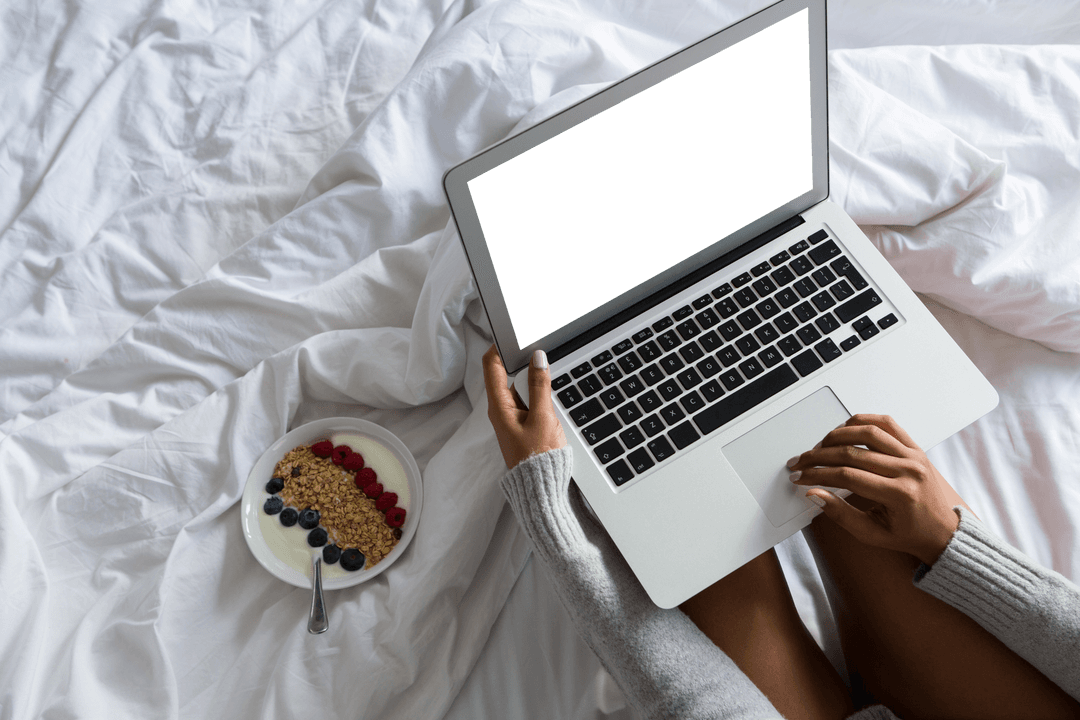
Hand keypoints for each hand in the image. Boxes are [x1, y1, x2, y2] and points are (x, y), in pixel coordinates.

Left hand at [482, 344, 567, 469]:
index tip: (513, 334)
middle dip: (526, 368)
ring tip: (549, 395)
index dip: (499, 347)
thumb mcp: (543, 417)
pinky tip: (551, 406)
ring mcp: (512, 417)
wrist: (542, 487)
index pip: (491, 365)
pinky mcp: (522, 424)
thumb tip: (538, 358)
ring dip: (536, 386)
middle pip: (509, 375)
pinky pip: (530, 402)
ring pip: (522, 389)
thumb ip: (541, 386)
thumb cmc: (538, 457)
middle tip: (543, 364)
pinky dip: (540, 399)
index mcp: (499, 406)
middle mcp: (501, 410)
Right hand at [787, 414, 965, 565]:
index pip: (847, 476)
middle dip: (819, 456)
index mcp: (900, 494)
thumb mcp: (871, 533)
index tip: (801, 477)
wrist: (940, 530)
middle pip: (852, 453)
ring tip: (820, 446)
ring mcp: (914, 455)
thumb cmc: (908, 533)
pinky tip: (845, 428)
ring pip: (867, 432)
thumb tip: (814, 494)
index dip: (817, 475)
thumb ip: (840, 514)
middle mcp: (909, 470)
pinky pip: (887, 424)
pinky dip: (863, 421)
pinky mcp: (914, 447)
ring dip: (836, 436)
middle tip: (801, 462)